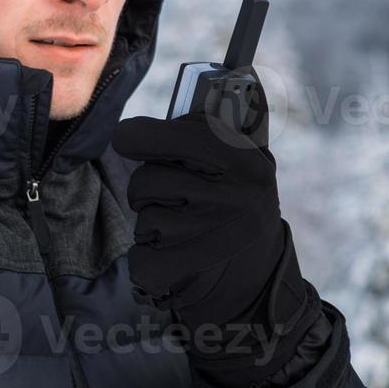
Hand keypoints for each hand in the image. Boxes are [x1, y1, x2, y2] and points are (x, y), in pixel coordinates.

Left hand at [110, 111, 321, 386]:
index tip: (127, 138)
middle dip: (147, 188)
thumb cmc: (236, 211)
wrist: (261, 287)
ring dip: (152, 225)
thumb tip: (174, 100)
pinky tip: (173, 260)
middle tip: (169, 198)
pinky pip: (142, 257)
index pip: (178, 132)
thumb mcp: (242, 168)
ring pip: (144, 216)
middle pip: (148, 178)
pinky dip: (147, 263)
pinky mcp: (197, 270)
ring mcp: (217, 234)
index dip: (140, 134)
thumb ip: (208, 133)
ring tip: (184, 232)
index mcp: (246, 160)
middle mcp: (236, 195)